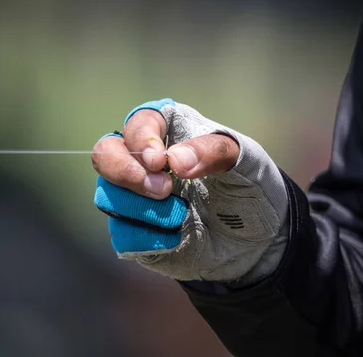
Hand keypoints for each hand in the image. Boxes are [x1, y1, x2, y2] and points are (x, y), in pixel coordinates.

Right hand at [92, 98, 288, 283]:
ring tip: (181, 214)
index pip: (137, 123)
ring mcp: (136, 197)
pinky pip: (123, 233)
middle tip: (164, 189)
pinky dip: (149, 237)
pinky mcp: (136, 231)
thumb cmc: (249, 186)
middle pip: (105, 154)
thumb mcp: (246, 162)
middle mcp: (144, 161)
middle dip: (126, 172)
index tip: (159, 161)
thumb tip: (174, 160)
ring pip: (109, 196)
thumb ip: (214, 152)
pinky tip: (177, 236)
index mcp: (169, 132)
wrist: (257, 239)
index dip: (141, 138)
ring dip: (142, 208)